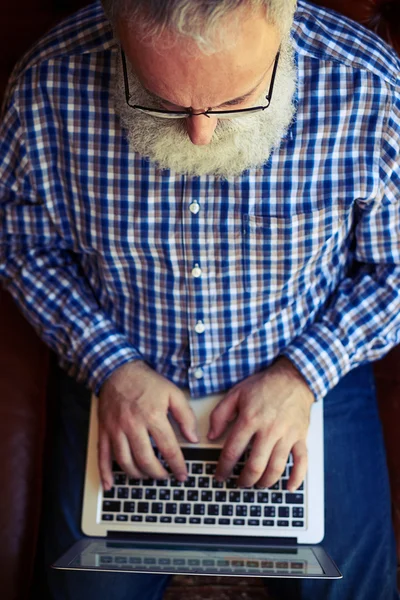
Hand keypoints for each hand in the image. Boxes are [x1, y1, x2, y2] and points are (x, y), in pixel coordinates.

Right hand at [98, 361, 198, 489]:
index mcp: (153, 416)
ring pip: (125, 462)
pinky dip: (105, 473)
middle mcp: (133, 426)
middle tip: (165, 476)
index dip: (177, 466)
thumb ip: (186, 416)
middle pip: (146, 460)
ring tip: (147, 476)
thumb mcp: (173, 393)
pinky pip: (102, 455)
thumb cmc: (146, 382)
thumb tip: (193, 437)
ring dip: (138, 475)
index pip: (169, 449)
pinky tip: (110, 484)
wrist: (118, 370)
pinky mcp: (104, 430)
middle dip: (158, 474)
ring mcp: (116, 430)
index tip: (182, 474)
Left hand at [208, 357, 314, 491]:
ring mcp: (287, 435)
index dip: (223, 468)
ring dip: (264, 482)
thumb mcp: (236, 394)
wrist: (293, 378)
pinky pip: (302, 462)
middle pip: (255, 466)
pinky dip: (296, 478)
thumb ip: (220, 415)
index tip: (220, 476)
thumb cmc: (264, 385)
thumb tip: (211, 436)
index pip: (232, 451)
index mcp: (250, 419)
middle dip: (244, 480)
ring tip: (256, 485)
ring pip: (276, 468)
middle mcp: (269, 430)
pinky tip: (289, 488)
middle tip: (238, 483)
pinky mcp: (301, 437)